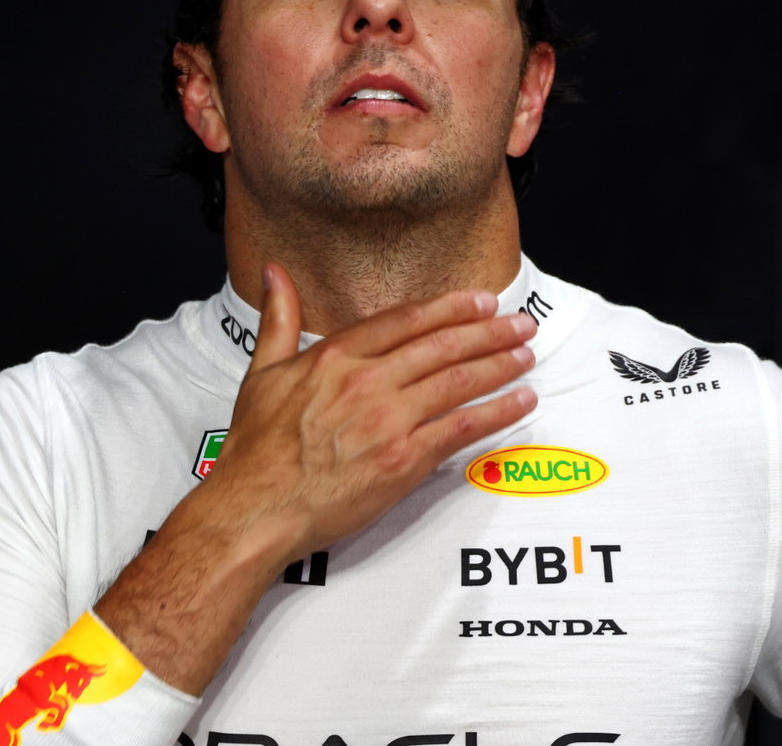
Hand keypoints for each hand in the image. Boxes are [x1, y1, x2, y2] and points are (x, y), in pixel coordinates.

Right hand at [197, 262, 538, 564]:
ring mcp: (388, 421)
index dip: (450, 308)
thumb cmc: (255, 450)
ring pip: (458, 381)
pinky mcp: (404, 461)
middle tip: (521, 323)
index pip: (407, 320)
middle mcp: (367, 381)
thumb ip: (278, 319)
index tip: (480, 301)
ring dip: (499, 365)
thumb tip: (275, 274)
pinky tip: (520, 401)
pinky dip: (497, 412)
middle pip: (442, 346)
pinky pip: (462, 428)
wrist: (256, 507)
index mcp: (336, 356)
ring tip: (525, 355)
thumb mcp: (261, 372)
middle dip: (489, 331)